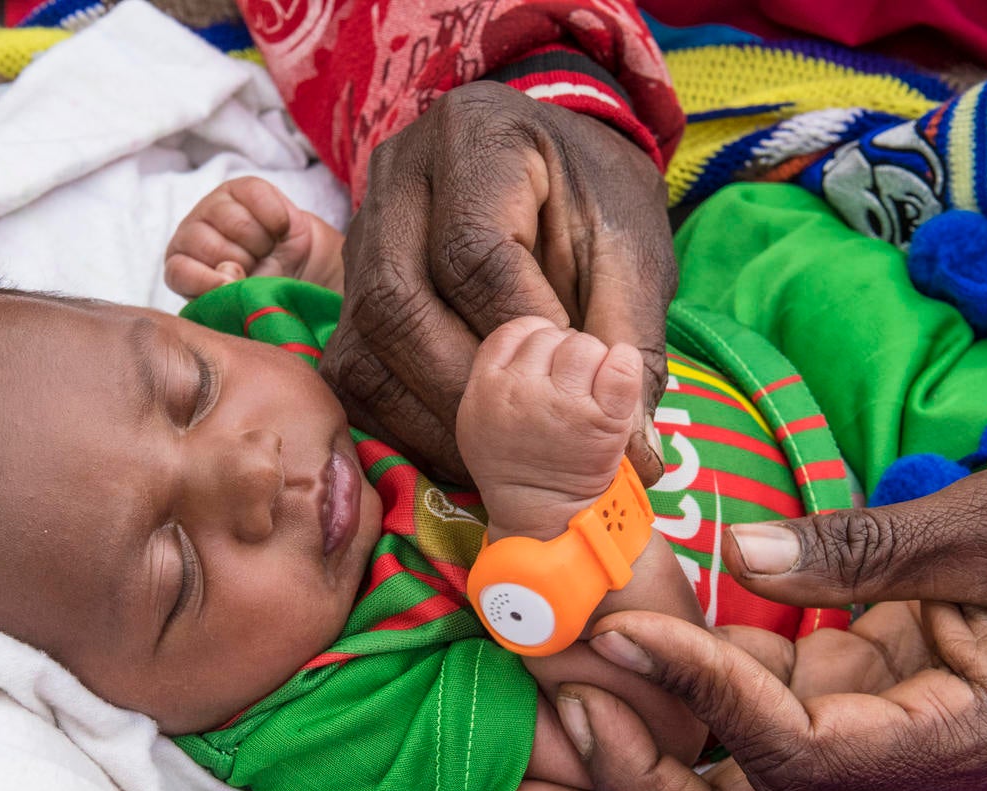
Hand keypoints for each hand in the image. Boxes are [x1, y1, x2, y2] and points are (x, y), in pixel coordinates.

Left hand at [164, 177, 343, 296]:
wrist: (295, 266)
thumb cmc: (263, 289)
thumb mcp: (245, 306)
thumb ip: (230, 298)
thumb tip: (228, 278)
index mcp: (182, 270)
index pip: (179, 272)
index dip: (206, 281)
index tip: (231, 286)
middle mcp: (191, 234)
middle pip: (209, 245)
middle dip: (242, 263)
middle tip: (254, 267)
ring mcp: (214, 206)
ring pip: (237, 223)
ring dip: (260, 243)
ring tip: (265, 250)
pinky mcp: (243, 188)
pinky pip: (259, 199)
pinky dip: (276, 220)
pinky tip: (277, 230)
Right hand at [323, 81, 674, 484]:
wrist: (556, 168)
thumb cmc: (596, 201)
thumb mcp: (633, 250)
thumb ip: (632, 342)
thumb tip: (637, 456)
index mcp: (476, 137)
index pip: (471, 249)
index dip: (519, 328)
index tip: (569, 374)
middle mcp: (398, 179)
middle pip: (398, 303)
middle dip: (467, 387)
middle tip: (529, 435)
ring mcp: (361, 238)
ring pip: (364, 348)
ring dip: (431, 417)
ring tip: (500, 452)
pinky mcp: (348, 294)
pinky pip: (353, 376)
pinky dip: (405, 425)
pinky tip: (463, 447)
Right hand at [456, 316, 641, 537]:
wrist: (544, 517)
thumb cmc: (516, 462)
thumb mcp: (477, 418)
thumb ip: (496, 371)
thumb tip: (536, 333)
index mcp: (485, 388)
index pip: (516, 330)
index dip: (536, 340)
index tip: (545, 367)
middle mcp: (520, 392)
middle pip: (553, 336)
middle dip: (565, 357)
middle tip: (569, 392)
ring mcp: (563, 406)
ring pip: (585, 345)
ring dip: (594, 363)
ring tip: (590, 395)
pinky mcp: (603, 420)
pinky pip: (622, 363)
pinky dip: (624, 366)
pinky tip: (616, 386)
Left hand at [556, 467, 986, 790]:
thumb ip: (869, 544)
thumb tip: (743, 553)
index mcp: (958, 742)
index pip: (800, 753)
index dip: (703, 696)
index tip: (627, 630)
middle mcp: (909, 780)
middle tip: (579, 706)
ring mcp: (874, 762)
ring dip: (656, 775)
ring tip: (584, 694)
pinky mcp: (850, 723)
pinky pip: (754, 743)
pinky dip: (690, 711)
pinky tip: (637, 653)